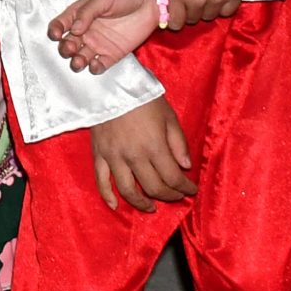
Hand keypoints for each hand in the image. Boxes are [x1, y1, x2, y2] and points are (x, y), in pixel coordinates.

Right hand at [50, 0, 161, 72]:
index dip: (55, 30)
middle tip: (71, 47)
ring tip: (79, 61)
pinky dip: (95, 68)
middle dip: (65, 48)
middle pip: (68, 44)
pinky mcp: (112, 54)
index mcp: (79, 14)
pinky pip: (99, 65)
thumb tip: (74, 29)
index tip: (56, 34)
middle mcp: (86, 31)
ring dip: (76, 61)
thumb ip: (87, 13)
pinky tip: (96, 65)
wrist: (152, 1)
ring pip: (80, 57)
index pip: (61, 24)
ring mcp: (98, 44)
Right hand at [87, 95, 194, 211]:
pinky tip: (116, 206)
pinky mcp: (99, 155)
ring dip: (142, 203)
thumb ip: (178, 142)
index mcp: (154, 146)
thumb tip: (185, 166)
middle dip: (169, 195)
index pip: (173, 177)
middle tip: (177, 195)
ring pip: (128, 190)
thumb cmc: (142, 97)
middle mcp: (134, 156)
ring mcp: (114, 157)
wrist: (109, 83)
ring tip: (151, 207)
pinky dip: (108, 196)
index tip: (192, 189)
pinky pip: (101, 181)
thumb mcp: (168, 115)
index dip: (185, 188)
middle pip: (154, 187)